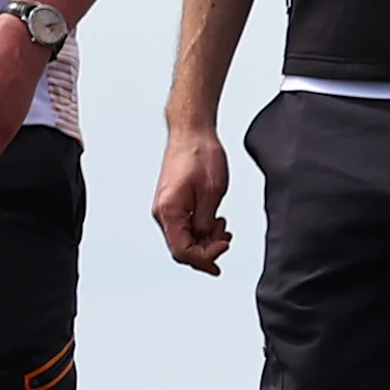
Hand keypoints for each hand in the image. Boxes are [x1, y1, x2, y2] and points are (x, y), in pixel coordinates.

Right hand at [154, 123, 234, 273]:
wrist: (192, 132)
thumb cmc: (201, 155)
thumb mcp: (213, 192)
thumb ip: (206, 222)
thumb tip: (204, 240)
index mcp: (169, 211)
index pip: (182, 251)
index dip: (205, 256)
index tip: (224, 247)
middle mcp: (163, 213)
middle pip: (182, 249)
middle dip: (207, 250)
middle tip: (226, 241)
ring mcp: (166, 209)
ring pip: (184, 238)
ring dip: (206, 240)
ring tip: (224, 229)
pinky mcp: (173, 203)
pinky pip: (186, 226)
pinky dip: (202, 229)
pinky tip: (216, 222)